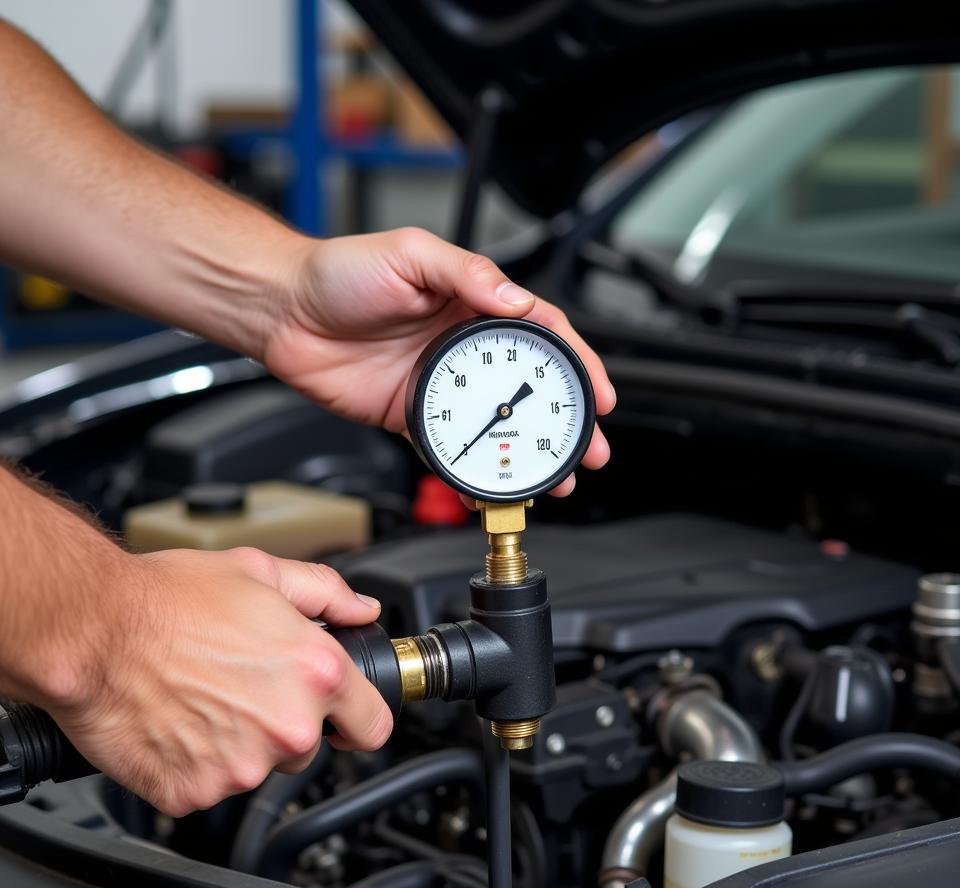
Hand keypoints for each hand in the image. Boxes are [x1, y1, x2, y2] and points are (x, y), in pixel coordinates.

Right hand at [45, 547, 390, 816]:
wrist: (92, 630)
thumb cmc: (169, 599)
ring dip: (239, 744)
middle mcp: (287, 726)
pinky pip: (208, 786)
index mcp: (316, 673)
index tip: (343, 716)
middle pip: (308, 747)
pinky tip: (176, 723)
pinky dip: (195, 764)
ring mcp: (240, 767)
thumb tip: (361, 610)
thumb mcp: (261, 571)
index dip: (357, 718)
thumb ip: (326, 593)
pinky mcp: (194, 793)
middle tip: (241, 686)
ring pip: (258, 768)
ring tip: (201, 698)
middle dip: (284, 722)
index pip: (373, 725)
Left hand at [262, 228, 614, 496]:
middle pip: (528, 387)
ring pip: (496, 423)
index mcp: (472, 303)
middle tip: (590, 451)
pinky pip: (449, 446)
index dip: (577, 364)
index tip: (599, 393)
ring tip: (555, 479)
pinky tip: (493, 484)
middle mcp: (461, 345)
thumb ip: (467, 274)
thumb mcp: (411, 254)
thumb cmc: (340, 271)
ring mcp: (439, 383)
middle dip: (565, 421)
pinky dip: (472, 468)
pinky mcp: (410, 413)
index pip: (542, 334)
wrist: (283, 309)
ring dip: (526, 451)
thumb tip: (516, 299)